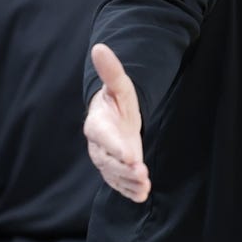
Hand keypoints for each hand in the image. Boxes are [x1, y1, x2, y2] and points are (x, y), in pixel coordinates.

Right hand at [84, 43, 150, 202]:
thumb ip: (111, 70)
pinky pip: (119, 183)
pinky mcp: (114, 171)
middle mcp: (98, 146)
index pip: (104, 137)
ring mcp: (105, 161)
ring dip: (128, 182)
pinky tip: (142, 194)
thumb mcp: (119, 85)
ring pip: (114, 175)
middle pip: (108, 161)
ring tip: (144, 186)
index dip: (116, 146)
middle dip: (124, 169)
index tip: (132, 155)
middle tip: (141, 173)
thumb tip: (99, 47)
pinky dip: (129, 190)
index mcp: (97, 125)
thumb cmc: (117, 101)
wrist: (114, 117)